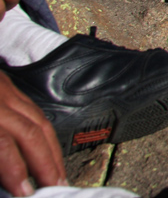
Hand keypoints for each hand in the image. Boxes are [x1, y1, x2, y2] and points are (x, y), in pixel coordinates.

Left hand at [0, 73, 66, 195]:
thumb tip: (2, 179)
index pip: (3, 143)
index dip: (16, 170)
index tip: (26, 193)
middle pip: (33, 129)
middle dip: (47, 162)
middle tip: (57, 186)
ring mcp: (4, 86)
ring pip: (39, 118)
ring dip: (51, 149)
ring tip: (58, 173)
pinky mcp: (6, 83)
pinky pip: (33, 109)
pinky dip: (43, 131)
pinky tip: (46, 148)